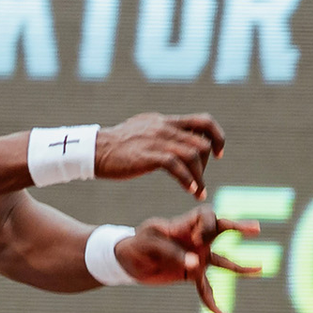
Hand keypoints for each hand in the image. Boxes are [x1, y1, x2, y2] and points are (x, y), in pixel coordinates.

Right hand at [94, 112, 224, 198]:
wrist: (94, 150)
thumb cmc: (116, 146)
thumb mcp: (142, 131)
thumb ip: (160, 132)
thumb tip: (173, 136)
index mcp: (165, 121)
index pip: (203, 121)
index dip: (217, 136)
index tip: (218, 153)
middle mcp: (165, 127)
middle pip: (202, 141)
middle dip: (207, 164)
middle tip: (200, 179)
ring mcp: (157, 140)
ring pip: (193, 154)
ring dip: (200, 176)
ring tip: (199, 190)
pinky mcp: (149, 155)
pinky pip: (177, 166)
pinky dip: (189, 180)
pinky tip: (191, 191)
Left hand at [114, 205, 260, 312]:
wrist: (126, 260)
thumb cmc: (137, 243)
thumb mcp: (149, 242)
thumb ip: (172, 252)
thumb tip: (197, 265)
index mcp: (185, 224)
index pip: (207, 216)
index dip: (208, 225)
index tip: (198, 239)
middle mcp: (195, 239)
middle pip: (222, 231)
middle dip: (239, 228)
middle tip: (256, 229)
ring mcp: (196, 257)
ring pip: (222, 261)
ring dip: (240, 267)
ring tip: (260, 269)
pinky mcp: (191, 275)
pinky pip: (206, 288)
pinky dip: (212, 302)